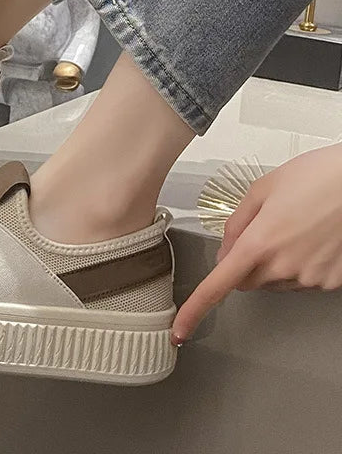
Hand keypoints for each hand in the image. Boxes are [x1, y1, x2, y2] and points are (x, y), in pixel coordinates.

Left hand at [172, 143, 341, 343]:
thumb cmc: (316, 177)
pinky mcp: (332, 282)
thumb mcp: (262, 190)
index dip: (195, 309)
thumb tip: (224, 253)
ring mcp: (310, 278)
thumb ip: (236, 224)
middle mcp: (283, 266)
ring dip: (275, 264)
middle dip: (244, 265)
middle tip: (262, 232)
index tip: (180, 329)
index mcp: (259, 242)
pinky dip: (301, 266)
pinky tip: (314, 239)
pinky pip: (303, 281)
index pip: (218, 285)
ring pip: (275, 282)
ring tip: (295, 228)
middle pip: (246, 281)